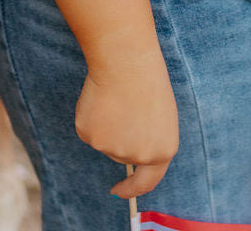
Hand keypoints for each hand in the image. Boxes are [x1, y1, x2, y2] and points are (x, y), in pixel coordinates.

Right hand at [74, 44, 178, 198]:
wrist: (126, 61)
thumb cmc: (147, 79)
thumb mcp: (161, 114)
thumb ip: (150, 139)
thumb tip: (130, 150)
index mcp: (162, 152)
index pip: (146, 182)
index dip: (131, 189)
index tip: (118, 190)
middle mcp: (137, 157)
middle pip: (122, 155)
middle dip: (121, 136)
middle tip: (123, 105)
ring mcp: (112, 149)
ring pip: (104, 141)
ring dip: (107, 123)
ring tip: (116, 96)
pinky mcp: (90, 136)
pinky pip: (88, 130)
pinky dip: (91, 115)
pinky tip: (100, 97)